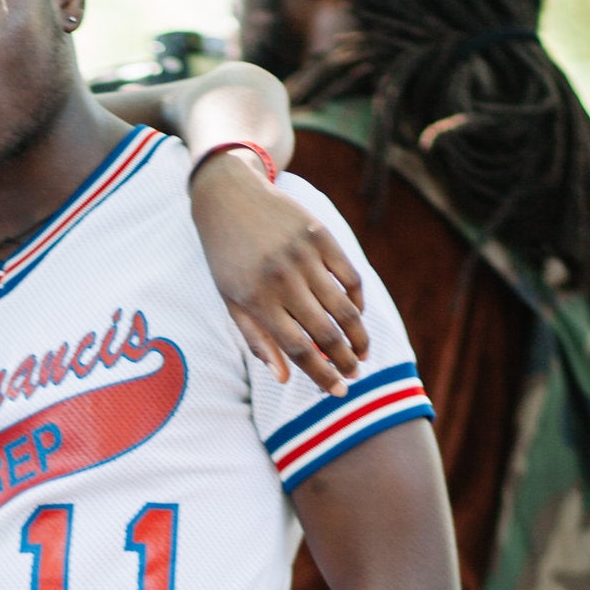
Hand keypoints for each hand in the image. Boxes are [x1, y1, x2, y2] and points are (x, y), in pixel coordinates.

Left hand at [188, 155, 369, 391]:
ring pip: (344, 306)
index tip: (338, 392)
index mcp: (257, 301)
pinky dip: (357, 299)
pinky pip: (349, 275)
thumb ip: (257, 339)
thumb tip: (284, 378)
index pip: (298, 350)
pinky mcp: (320, 235)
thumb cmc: (226, 257)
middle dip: (345, 361)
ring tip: (363, 353)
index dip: (321, 376)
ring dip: (358, 335)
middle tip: (355, 375)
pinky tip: (357, 315)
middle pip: (326, 332)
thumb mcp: (231, 300)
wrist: (228, 197)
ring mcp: (304, 256)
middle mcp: (283, 280)